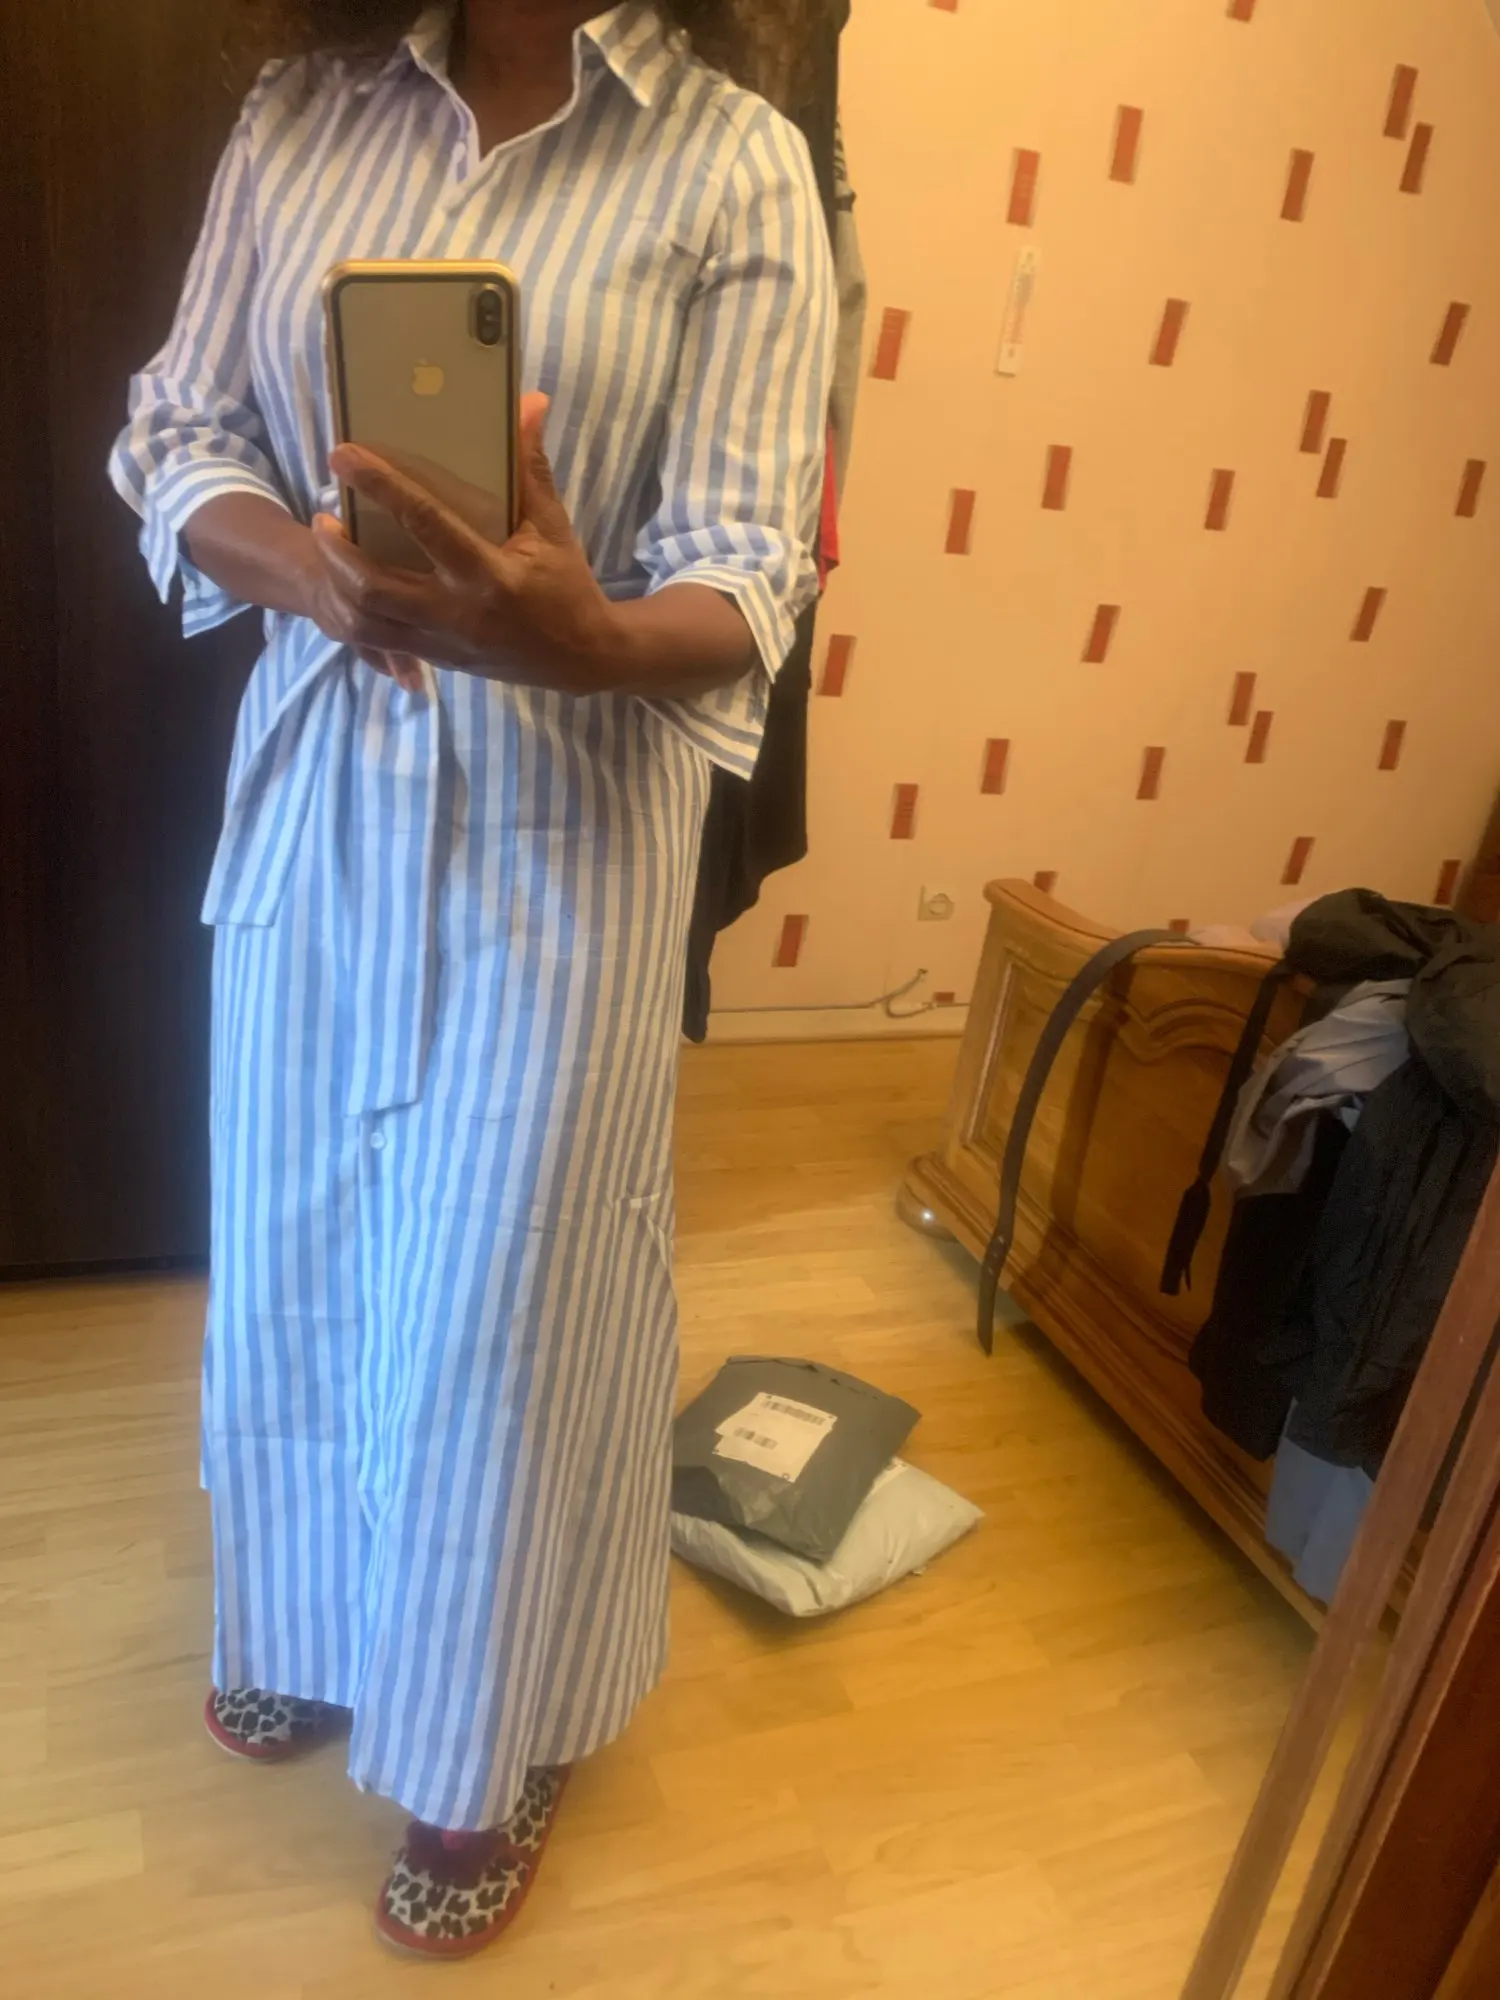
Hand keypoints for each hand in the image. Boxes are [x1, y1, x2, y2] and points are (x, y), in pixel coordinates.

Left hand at [306, 393, 619, 694]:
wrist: (580, 660)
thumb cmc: (567, 586)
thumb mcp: (552, 527)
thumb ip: (530, 467)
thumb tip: (529, 403)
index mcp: (489, 575)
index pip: (424, 523)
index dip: (381, 486)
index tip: (344, 455)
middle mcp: (457, 613)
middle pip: (374, 586)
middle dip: (337, 551)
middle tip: (324, 517)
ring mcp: (442, 643)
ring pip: (366, 622)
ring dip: (337, 583)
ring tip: (328, 547)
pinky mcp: (436, 658)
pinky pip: (380, 641)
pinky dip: (356, 611)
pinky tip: (347, 583)